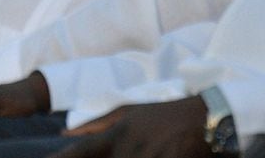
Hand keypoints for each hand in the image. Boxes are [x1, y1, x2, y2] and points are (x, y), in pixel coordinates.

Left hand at [51, 97, 208, 157]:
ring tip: (129, 154)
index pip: (81, 150)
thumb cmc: (159, 114)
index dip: (62, 157)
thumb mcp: (125, 112)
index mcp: (117, 132)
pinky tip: (140, 157)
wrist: (203, 118)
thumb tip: (63, 134)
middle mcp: (129, 148)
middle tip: (90, 156)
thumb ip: (93, 125)